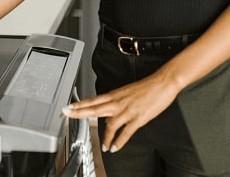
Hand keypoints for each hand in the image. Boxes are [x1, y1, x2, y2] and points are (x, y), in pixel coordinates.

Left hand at [62, 72, 180, 152]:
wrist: (162, 82)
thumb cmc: (146, 87)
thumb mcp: (126, 92)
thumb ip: (115, 103)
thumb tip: (108, 115)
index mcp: (114, 95)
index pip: (92, 100)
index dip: (79, 104)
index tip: (68, 107)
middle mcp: (118, 102)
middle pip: (94, 108)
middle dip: (79, 112)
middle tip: (67, 115)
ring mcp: (127, 111)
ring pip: (110, 124)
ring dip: (105, 137)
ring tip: (103, 146)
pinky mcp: (138, 118)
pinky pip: (126, 132)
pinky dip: (119, 141)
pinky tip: (115, 147)